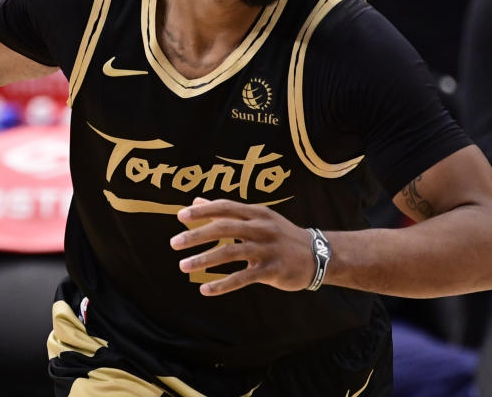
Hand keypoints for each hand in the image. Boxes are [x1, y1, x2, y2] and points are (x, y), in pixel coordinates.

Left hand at [170, 197, 315, 295]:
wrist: (317, 255)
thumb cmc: (280, 235)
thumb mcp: (258, 218)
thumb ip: (227, 211)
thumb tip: (196, 201)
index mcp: (256, 213)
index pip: (225, 207)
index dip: (202, 211)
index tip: (180, 216)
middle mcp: (261, 228)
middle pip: (224, 227)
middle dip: (196, 235)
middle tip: (174, 243)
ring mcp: (267, 249)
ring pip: (230, 252)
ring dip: (204, 259)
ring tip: (184, 266)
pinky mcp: (272, 270)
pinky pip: (242, 277)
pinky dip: (222, 284)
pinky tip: (205, 289)